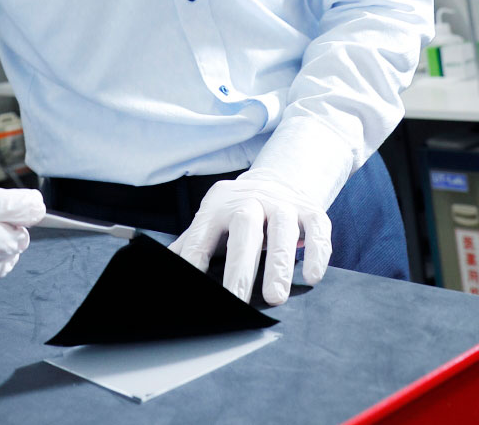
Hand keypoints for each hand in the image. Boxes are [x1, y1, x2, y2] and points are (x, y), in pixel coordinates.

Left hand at [168, 168, 331, 304]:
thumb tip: (162, 270)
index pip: (203, 235)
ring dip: (280, 264)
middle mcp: (251, 200)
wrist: (278, 178)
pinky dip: (317, 253)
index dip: (195, 261)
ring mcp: (282, 204)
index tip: (193, 289)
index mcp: (219, 206)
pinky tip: (312, 277)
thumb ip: (191, 245)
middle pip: (244, 228)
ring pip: (281, 229)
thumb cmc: (238, 211)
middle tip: (238, 300)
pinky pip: (317, 229)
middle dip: (241, 266)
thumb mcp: (212, 220)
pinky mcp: (311, 211)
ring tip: (276, 297)